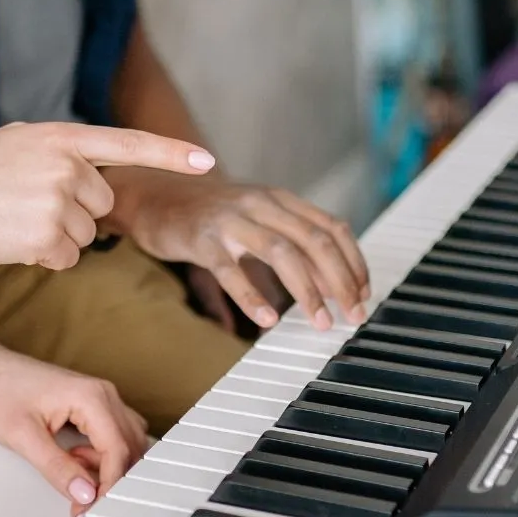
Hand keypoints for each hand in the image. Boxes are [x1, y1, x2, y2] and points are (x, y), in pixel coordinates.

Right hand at [0, 122, 214, 270]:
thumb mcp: (15, 142)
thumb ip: (59, 148)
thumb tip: (90, 164)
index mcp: (59, 137)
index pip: (127, 143)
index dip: (170, 152)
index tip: (206, 160)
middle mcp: (65, 166)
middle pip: (103, 203)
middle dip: (75, 211)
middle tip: (29, 205)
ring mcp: (57, 202)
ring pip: (86, 235)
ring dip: (57, 236)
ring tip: (16, 220)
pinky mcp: (47, 237)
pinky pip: (67, 257)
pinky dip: (44, 257)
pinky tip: (13, 241)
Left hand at [0, 348, 148, 516]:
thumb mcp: (22, 436)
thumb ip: (56, 467)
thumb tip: (85, 495)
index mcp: (91, 397)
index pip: (118, 450)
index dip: (109, 486)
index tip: (92, 510)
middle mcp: (104, 393)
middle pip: (130, 446)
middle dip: (112, 480)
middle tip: (85, 504)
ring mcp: (101, 396)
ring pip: (126, 441)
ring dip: (109, 466)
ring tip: (74, 475)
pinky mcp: (93, 403)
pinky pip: (114, 434)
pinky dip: (103, 455)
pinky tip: (75, 459)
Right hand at [119, 174, 369, 329]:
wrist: (154, 195)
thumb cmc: (209, 215)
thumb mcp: (256, 219)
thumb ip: (291, 242)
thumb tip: (332, 282)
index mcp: (278, 199)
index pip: (331, 227)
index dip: (354, 262)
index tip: (364, 294)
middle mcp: (259, 203)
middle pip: (313, 240)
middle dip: (340, 280)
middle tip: (353, 315)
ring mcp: (230, 219)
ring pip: (281, 252)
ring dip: (307, 290)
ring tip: (320, 321)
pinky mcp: (200, 238)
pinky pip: (230, 270)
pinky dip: (252, 296)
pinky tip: (268, 319)